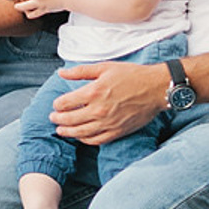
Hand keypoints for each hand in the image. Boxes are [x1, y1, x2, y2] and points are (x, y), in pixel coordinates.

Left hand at [45, 61, 170, 144]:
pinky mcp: (117, 132)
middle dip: (58, 120)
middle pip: (70, 120)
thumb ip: (80, 71)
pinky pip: (96, 140)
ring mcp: (108, 123)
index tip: (56, 105)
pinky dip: (85, 140)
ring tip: (61, 130)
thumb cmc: (130, 75)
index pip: (66, 103)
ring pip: (81, 133)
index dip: (57, 105)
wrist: (155, 88)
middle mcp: (99, 110)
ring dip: (68, 132)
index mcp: (94, 92)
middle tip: (53, 118)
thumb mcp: (104, 67)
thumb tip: (61, 73)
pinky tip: (80, 136)